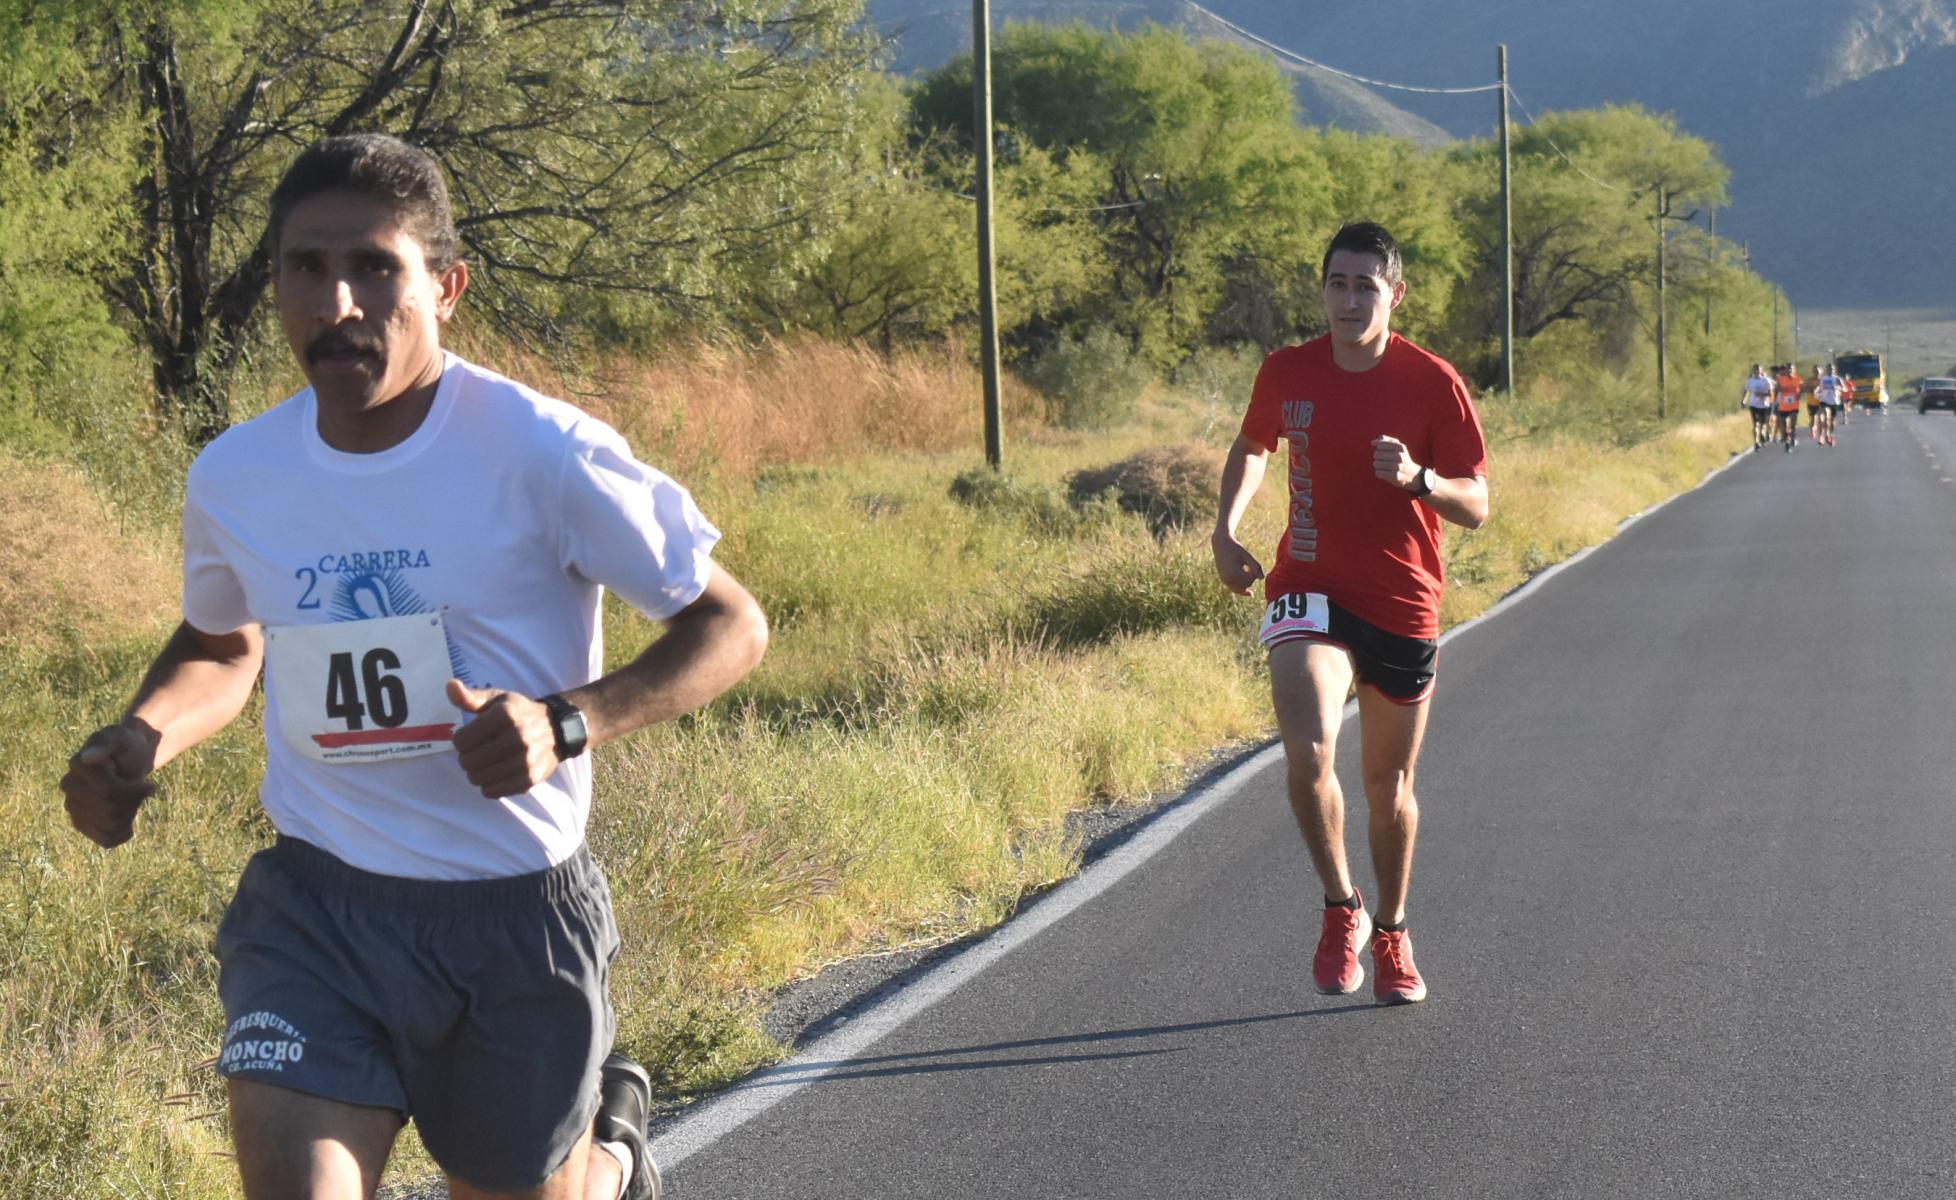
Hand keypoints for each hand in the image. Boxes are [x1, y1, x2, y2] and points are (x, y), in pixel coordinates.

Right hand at [62, 720, 161, 847]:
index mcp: (77, 765)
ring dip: (131, 813)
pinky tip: (128, 819)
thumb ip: (106, 744)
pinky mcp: (82, 823)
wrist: (131, 757)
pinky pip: (107, 840)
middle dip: (134, 801)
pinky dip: (124, 832)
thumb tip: (87, 757)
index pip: (109, 792)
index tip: (148, 782)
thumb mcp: (121, 737)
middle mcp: (69, 787)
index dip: (137, 790)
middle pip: (112, 811)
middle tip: (141, 788)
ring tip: (133, 799)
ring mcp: (73, 807)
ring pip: (111, 826)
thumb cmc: (128, 745)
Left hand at [449, 680, 560, 798]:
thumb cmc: (520, 713)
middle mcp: (517, 737)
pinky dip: (489, 786)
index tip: (470, 737)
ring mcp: (525, 760)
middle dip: (466, 758)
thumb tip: (450, 686)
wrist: (558, 729)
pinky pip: (494, 792)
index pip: (461, 740)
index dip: (460, 740)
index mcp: (505, 716)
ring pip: (478, 779)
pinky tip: (495, 774)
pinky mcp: (530, 778)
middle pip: (468, 761)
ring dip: (476, 774)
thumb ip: (471, 697)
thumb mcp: (497, 699)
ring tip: (485, 764)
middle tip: (476, 752)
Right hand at [1210, 530, 1265, 596]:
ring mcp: (1225, 581)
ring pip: (1240, 589)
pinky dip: (1241, 589)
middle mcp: (1228, 579)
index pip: (1250, 580)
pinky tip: (1249, 592)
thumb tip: (1262, 578)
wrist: (1221, 544)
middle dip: (1251, 577)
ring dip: (1246, 582)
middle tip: (1250, 565)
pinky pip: (1234, 589)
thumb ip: (1256, 566)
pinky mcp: (1224, 580)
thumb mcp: (1247, 556)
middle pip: (1246, 585)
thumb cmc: (1235, 548)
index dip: (1254, 573)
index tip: (1252, 563)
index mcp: (1234, 573)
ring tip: (1248, 571)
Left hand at [1372, 436, 1419, 489]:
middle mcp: (1399, 456)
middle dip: (1377, 457)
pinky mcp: (1395, 476)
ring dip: (1377, 465)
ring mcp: (1397, 467)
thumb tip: (1373, 442)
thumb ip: (1385, 440)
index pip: (1380, 445)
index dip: (1379, 448)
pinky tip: (1384, 472)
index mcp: (1400, 447)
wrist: (1412, 474)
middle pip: (1376, 454)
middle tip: (1382, 459)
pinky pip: (1378, 473)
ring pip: (1376, 463)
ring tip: (1382, 466)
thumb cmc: (1400, 457)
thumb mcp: (1397, 446)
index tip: (1383, 450)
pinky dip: (1378, 473)